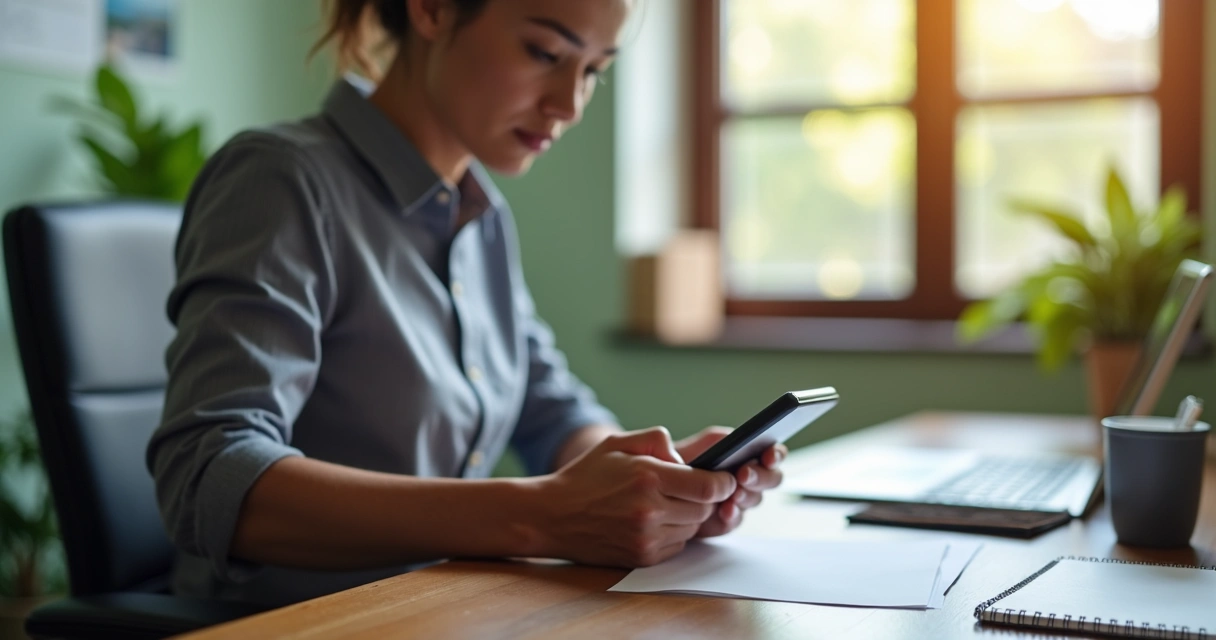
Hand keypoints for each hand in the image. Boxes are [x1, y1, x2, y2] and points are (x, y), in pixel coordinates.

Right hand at [536, 427, 735, 566]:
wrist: (552, 515)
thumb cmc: (587, 475)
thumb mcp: (618, 442)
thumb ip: (658, 439)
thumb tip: (687, 459)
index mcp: (648, 478)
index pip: (708, 486)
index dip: (723, 482)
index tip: (724, 478)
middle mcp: (650, 512)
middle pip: (705, 509)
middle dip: (702, 497)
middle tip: (687, 488)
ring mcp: (646, 539)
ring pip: (693, 528)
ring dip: (687, 515)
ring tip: (664, 502)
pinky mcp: (643, 558)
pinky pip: (677, 545)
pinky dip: (673, 533)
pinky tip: (653, 520)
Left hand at [674, 427, 786, 537]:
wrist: (650, 490)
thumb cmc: (670, 462)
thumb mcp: (695, 445)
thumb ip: (714, 441)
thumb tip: (733, 442)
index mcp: (743, 452)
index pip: (771, 452)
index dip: (775, 454)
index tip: (768, 456)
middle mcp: (744, 475)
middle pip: (770, 478)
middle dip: (761, 477)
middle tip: (744, 475)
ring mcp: (736, 498)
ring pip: (754, 499)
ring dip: (746, 496)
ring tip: (733, 494)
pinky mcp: (723, 519)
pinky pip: (735, 520)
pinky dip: (732, 516)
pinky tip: (724, 512)